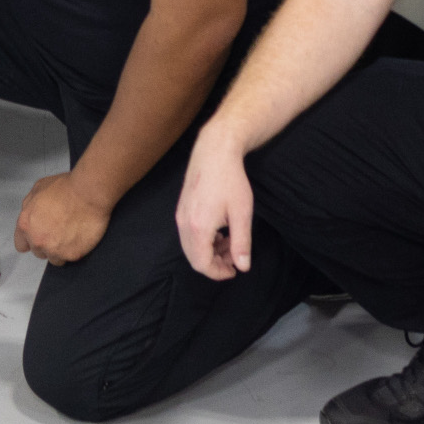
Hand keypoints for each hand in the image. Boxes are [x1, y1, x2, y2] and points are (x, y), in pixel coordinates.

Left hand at [16, 172, 109, 265]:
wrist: (88, 193)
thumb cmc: (64, 187)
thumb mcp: (38, 189)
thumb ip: (29, 207)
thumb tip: (31, 215)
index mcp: (25, 225)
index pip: (21, 245)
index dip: (31, 240)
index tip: (40, 236)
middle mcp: (37, 241)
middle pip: (39, 252)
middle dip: (47, 244)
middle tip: (59, 231)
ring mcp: (54, 250)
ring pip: (55, 259)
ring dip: (61, 251)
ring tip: (70, 236)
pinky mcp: (71, 255)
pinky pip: (70, 258)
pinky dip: (75, 250)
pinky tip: (80, 237)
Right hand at [175, 124, 257, 279]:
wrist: (214, 150)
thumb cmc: (231, 180)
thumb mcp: (241, 213)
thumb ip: (241, 243)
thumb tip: (243, 267)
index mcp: (198, 227)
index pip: (202, 264)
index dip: (218, 273)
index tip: (234, 270)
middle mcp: (184, 223)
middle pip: (193, 257)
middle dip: (214, 264)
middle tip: (234, 259)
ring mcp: (180, 215)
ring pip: (190, 246)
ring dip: (209, 251)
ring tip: (230, 243)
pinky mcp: (181, 207)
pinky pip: (187, 234)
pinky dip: (202, 240)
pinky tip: (219, 231)